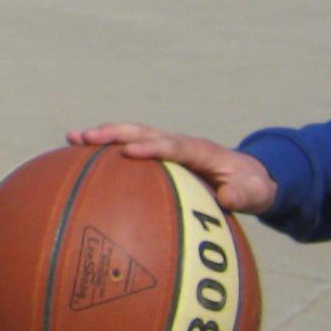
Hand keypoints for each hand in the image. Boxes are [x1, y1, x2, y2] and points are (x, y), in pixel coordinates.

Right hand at [67, 124, 280, 215]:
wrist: (250, 174)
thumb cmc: (252, 186)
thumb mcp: (257, 192)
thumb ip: (245, 195)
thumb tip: (228, 199)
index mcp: (200, 151)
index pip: (172, 145)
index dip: (152, 147)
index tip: (129, 152)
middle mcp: (179, 143)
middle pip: (142, 131)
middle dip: (114, 133)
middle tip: (87, 137)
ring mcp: (166, 146)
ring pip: (130, 135)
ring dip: (103, 135)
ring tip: (72, 138)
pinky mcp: (157, 154)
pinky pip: (128, 147)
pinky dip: (105, 150)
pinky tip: (78, 158)